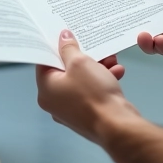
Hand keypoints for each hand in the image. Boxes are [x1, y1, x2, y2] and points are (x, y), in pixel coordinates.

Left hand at [35, 30, 138, 146]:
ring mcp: (71, 110)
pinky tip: (116, 72)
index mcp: (45, 89)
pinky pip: (92, 92)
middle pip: (66, 71)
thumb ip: (69, 48)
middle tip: (93, 46)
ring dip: (97, 67)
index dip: (56, 47)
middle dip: (84, 57)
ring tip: (111, 58)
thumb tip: (63, 37)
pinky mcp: (88, 114)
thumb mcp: (79, 63)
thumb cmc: (94, 95)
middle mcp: (55, 102)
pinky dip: (102, 81)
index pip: (45, 62)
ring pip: (82, 80)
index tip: (66, 36)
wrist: (117, 126)